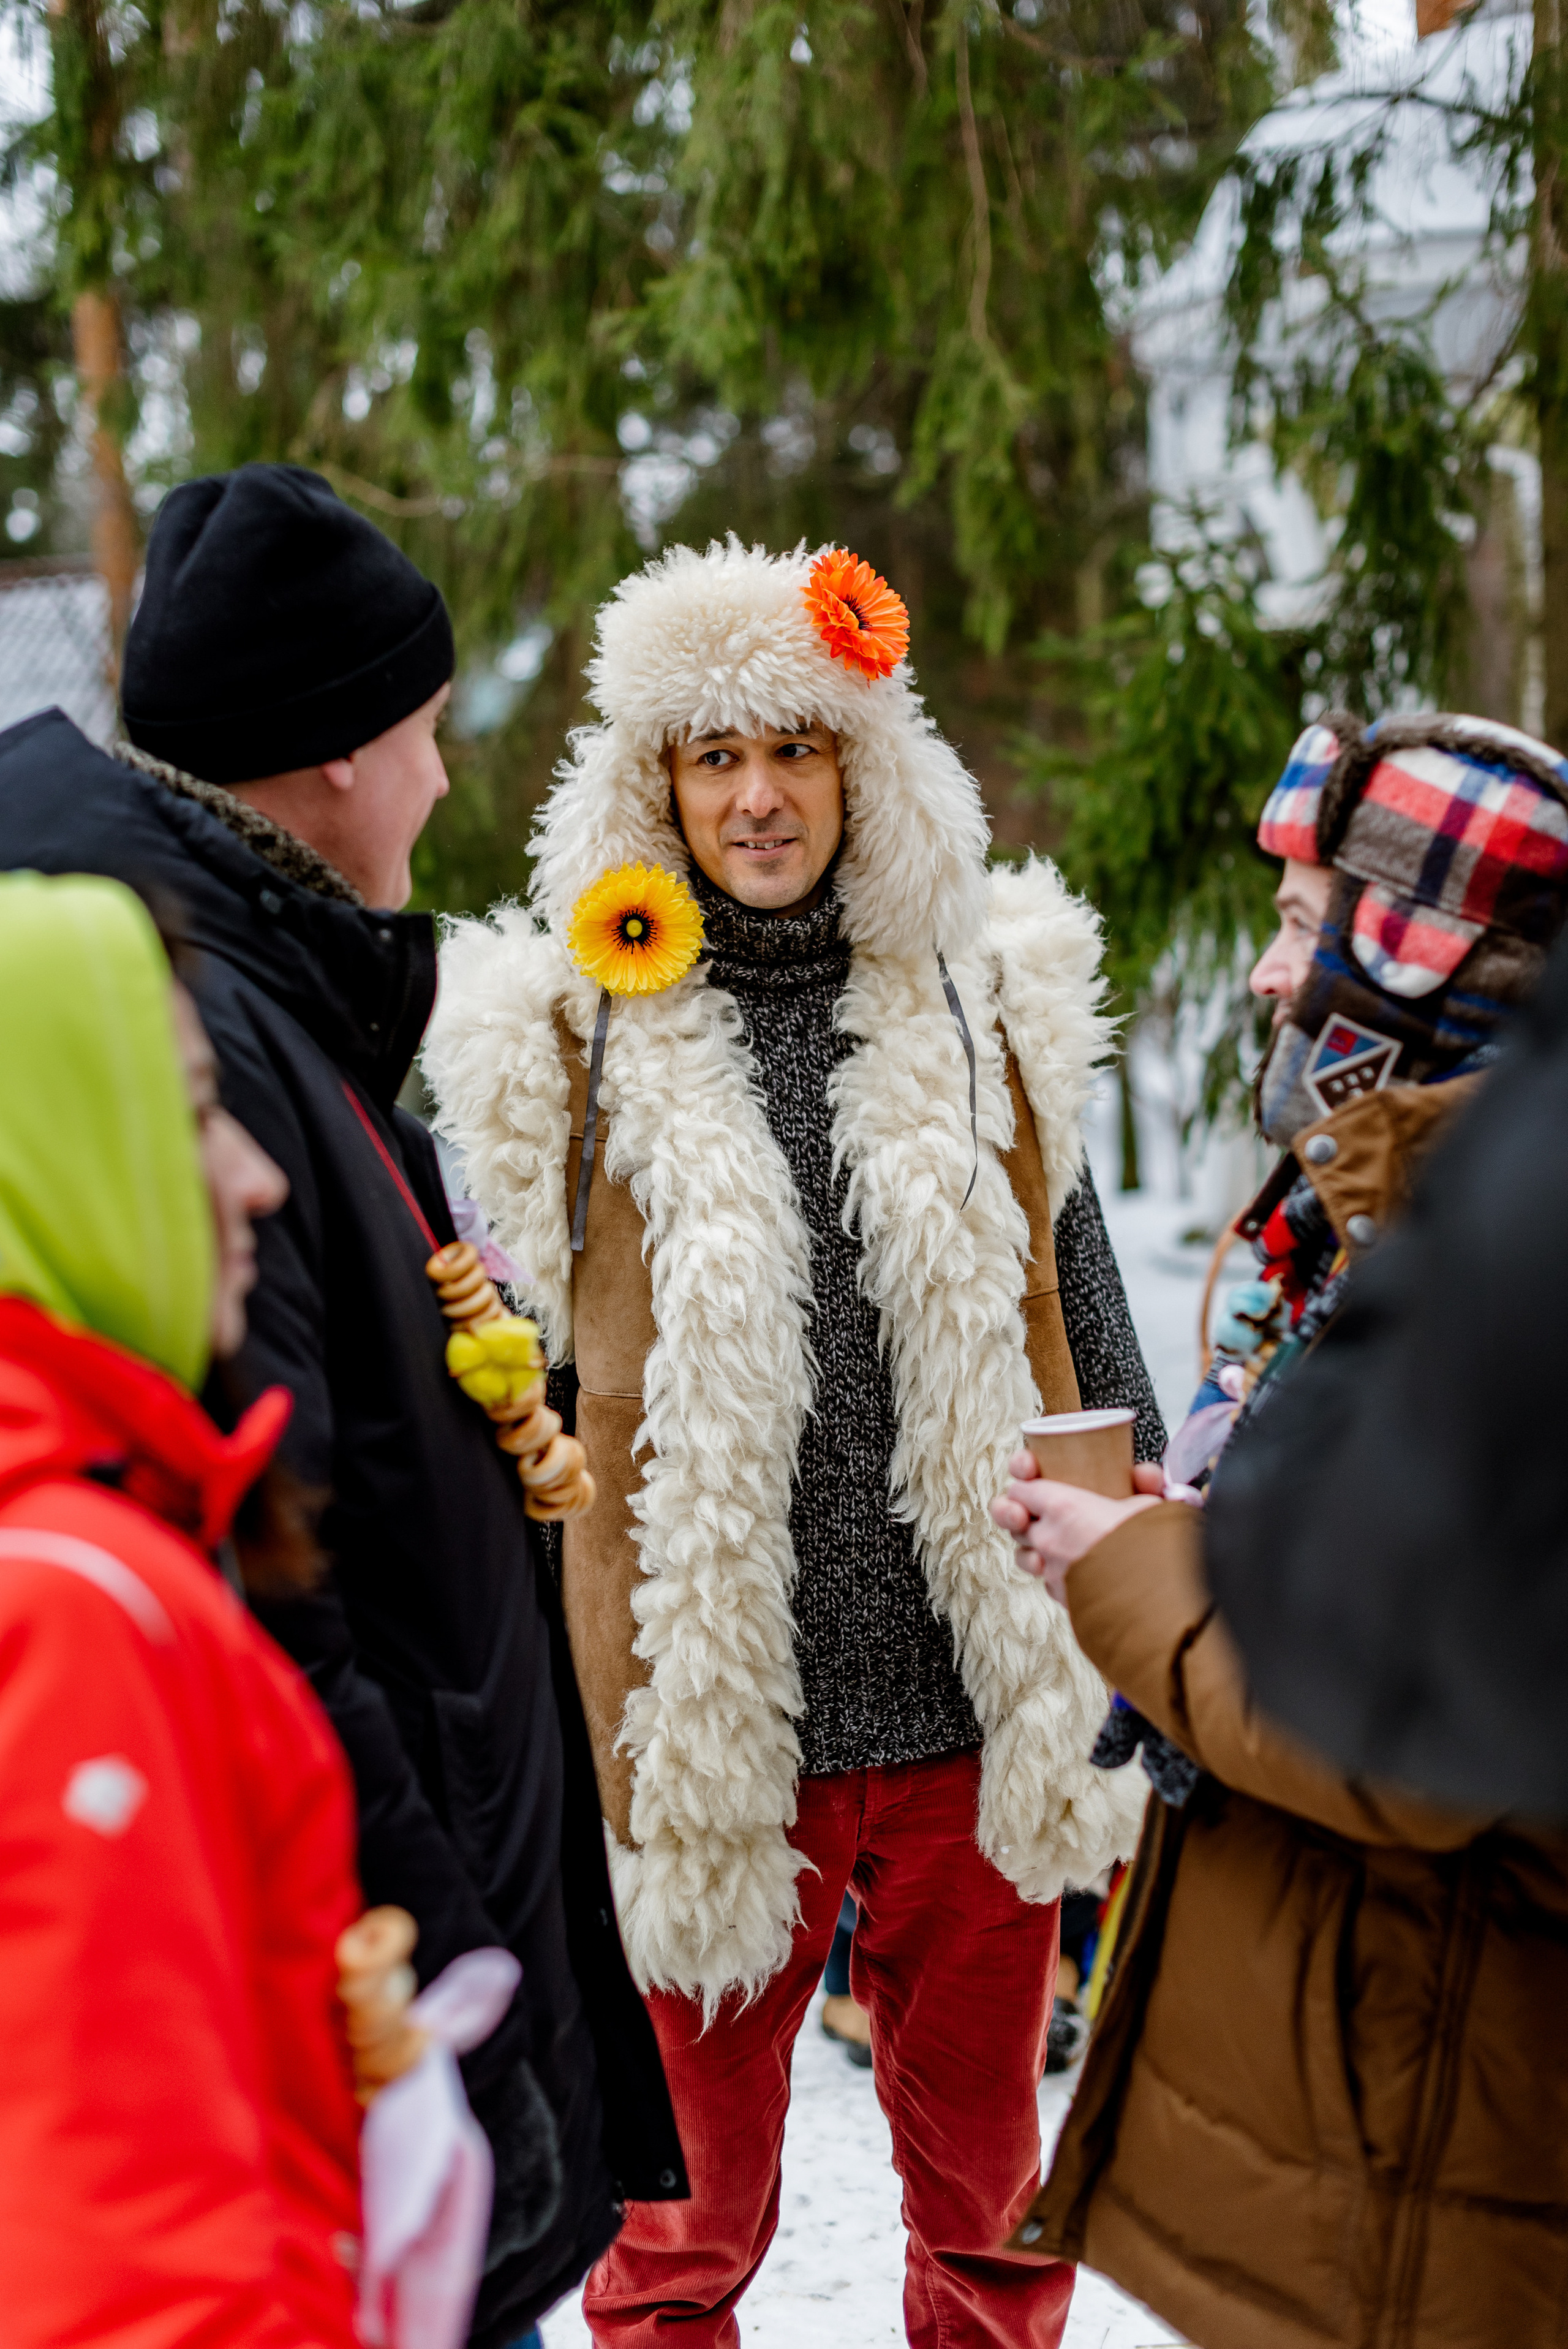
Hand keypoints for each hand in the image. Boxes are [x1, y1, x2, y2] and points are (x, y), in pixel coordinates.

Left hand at [990, 1454, 1162, 1603]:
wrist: (1159, 1600)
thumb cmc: (1154, 1548)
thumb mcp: (1152, 1504)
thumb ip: (1143, 1484)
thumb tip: (1146, 1476)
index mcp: (1063, 1507)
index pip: (1020, 1489)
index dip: (1024, 1482)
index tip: (1032, 1476)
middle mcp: (1049, 1540)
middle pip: (1014, 1522)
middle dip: (1021, 1514)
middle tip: (1032, 1511)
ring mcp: (1052, 1572)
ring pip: (1025, 1555)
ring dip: (1035, 1548)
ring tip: (1054, 1542)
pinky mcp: (1063, 1597)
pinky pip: (1048, 1581)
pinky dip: (1058, 1574)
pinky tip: (1078, 1568)